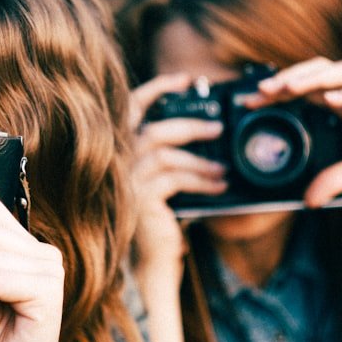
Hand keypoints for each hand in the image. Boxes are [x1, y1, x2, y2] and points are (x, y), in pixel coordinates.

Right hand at [130, 74, 226, 265]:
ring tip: (224, 169)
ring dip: (200, 160)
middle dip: (190, 126)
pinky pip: (174, 179)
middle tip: (218, 128)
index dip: (157, 88)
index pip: (131, 108)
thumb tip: (207, 130)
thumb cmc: (161, 218)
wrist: (152, 261)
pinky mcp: (140, 199)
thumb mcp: (165, 180)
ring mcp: (126, 180)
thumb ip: (172, 155)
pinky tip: (219, 186)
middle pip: (154, 130)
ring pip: (166, 155)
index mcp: (121, 151)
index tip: (186, 79)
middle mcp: (118, 162)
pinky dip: (201, 180)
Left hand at [247, 57, 341, 204]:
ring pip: (339, 72)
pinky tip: (331, 99)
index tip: (250, 103)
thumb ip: (335, 178)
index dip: (277, 93)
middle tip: (260, 92)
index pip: (304, 90)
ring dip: (312, 78)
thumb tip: (309, 201)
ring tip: (288, 88)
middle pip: (316, 73)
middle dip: (287, 79)